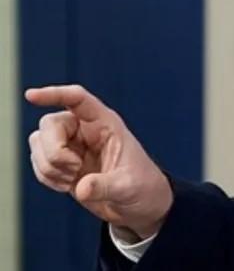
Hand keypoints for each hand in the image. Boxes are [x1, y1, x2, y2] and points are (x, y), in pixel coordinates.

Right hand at [25, 84, 172, 238]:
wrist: (137, 203)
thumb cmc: (141, 185)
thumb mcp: (127, 186)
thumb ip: (105, 186)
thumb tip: (82, 188)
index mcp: (106, 124)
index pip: (77, 99)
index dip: (54, 94)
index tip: (31, 96)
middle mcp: (86, 129)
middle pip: (50, 124)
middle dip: (53, 151)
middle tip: (74, 169)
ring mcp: (71, 145)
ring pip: (39, 141)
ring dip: (48, 166)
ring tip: (72, 179)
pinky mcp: (61, 163)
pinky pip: (38, 161)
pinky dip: (45, 176)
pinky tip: (66, 185)